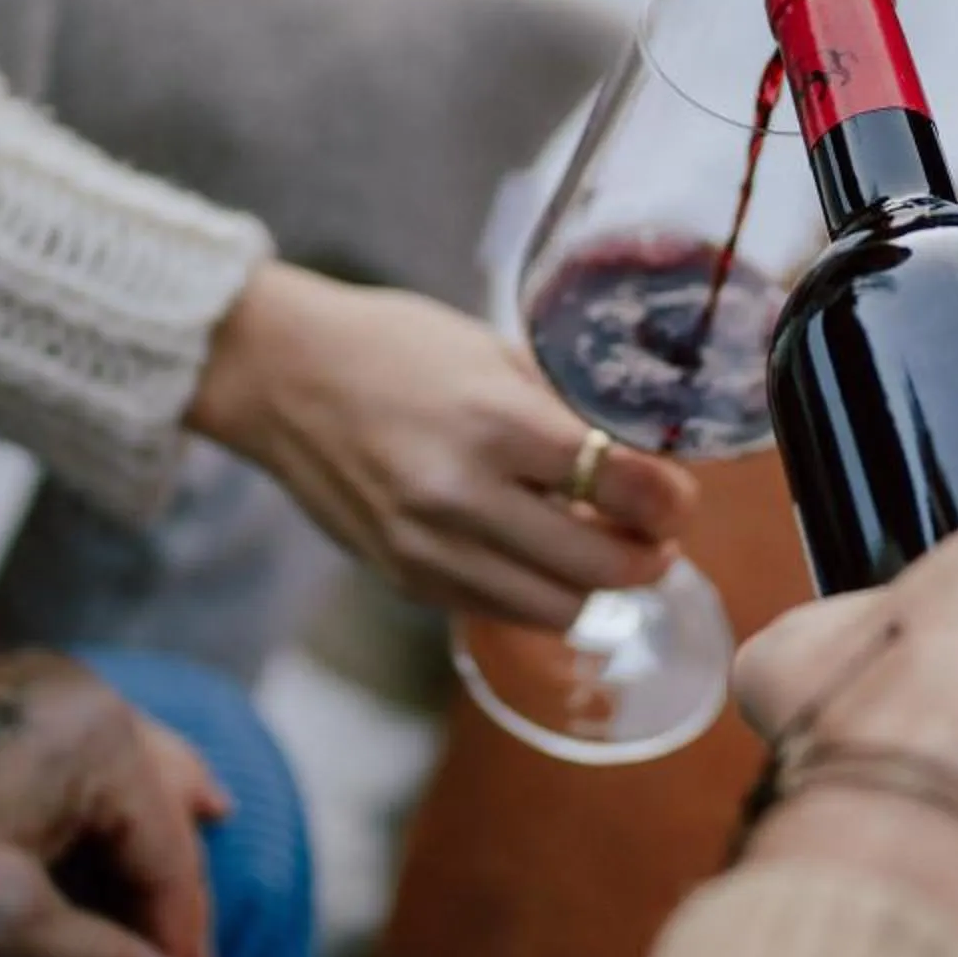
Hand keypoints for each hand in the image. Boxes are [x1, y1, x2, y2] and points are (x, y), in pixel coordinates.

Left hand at [0, 653, 229, 956]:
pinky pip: (92, 744)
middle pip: (163, 805)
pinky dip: (116, 788)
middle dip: (175, 884)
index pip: (169, 853)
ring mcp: (45, 687)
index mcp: (102, 737)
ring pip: (135, 764)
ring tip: (209, 838)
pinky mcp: (3, 695)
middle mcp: (87, 696)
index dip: (177, 936)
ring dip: (160, 823)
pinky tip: (122, 802)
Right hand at [186, 263, 698, 628]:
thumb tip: (640, 455)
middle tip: (658, 536)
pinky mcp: (406, 578)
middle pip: (602, 567)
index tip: (678, 496)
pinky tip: (540, 556)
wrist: (279, 378)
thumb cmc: (391, 347)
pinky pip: (501, 609)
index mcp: (495, 424)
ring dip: (596, 586)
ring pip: (557, 609)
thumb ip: (563, 410)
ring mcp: (430, 550)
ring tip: (603, 550)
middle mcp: (463, 499)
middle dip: (650, 557)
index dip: (671, 501)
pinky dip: (537, 593)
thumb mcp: (491, 352)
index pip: (623, 488)